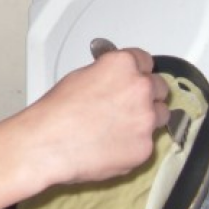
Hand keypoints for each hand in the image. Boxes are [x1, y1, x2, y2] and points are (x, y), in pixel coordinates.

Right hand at [24, 48, 168, 185]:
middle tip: (127, 103)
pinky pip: (147, 143)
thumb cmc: (56, 112)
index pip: (145, 60)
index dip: (138, 70)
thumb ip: (107, 75)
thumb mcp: (79, 77)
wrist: (48, 143)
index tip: (136, 75)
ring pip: (160, 115)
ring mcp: (146, 119)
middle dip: (146, 94)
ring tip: (120, 126)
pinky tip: (112, 144)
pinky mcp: (145, 147)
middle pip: (159, 87)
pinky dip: (134, 144)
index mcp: (123, 65)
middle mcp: (140, 88)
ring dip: (146, 119)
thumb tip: (113, 80)